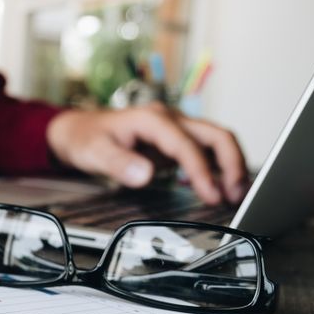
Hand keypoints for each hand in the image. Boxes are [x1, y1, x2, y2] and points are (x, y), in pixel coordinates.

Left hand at [46, 103, 246, 204]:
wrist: (77, 130)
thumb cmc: (85, 138)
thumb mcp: (94, 152)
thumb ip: (118, 163)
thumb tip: (145, 175)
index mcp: (152, 119)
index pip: (187, 144)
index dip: (202, 171)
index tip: (211, 194)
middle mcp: (169, 119)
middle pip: (216, 135)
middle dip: (232, 164)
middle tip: (237, 194)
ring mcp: (174, 129)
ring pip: (215, 141)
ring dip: (230, 166)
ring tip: (235, 194)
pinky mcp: (174, 141)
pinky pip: (204, 150)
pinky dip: (217, 167)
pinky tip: (217, 187)